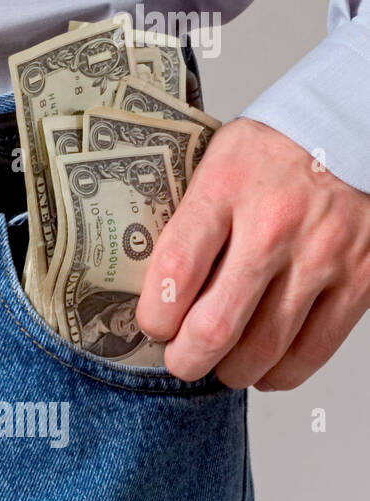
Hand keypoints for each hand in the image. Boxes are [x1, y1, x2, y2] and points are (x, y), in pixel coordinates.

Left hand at [137, 117, 369, 390]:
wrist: (352, 127)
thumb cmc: (273, 150)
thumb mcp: (215, 162)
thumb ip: (188, 218)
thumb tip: (154, 287)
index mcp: (224, 189)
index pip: (174, 271)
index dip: (154, 316)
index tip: (151, 325)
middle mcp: (273, 226)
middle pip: (217, 325)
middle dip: (187, 359)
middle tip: (179, 361)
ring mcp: (322, 256)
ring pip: (265, 348)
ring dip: (232, 371)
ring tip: (220, 367)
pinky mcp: (361, 278)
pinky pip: (315, 348)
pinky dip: (283, 373)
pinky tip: (265, 370)